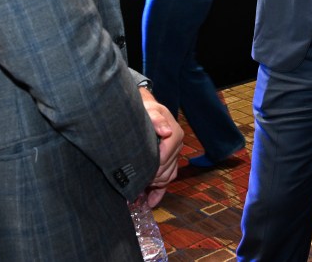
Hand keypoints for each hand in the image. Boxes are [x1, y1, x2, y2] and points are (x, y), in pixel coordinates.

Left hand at [139, 89, 183, 206]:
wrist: (145, 110)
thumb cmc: (146, 109)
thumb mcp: (150, 110)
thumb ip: (156, 119)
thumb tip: (166, 131)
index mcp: (174, 134)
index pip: (166, 156)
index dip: (154, 166)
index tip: (140, 171)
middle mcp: (176, 146)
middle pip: (166, 169)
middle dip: (152, 177)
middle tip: (134, 182)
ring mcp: (173, 156)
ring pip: (167, 177)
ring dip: (154, 185)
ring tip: (137, 190)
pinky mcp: (169, 163)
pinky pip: (168, 180)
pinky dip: (159, 193)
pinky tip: (149, 202)